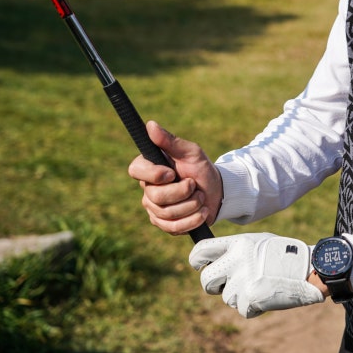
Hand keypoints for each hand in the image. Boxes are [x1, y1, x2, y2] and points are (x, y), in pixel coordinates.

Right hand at [127, 120, 221, 234]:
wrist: (217, 192)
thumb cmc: (201, 169)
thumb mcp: (191, 152)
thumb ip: (170, 141)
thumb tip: (150, 125)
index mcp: (150, 167)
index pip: (135, 170)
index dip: (153, 174)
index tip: (171, 173)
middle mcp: (148, 189)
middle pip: (156, 196)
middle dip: (182, 192)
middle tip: (194, 185)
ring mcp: (154, 209)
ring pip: (167, 213)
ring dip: (191, 205)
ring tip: (201, 197)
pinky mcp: (164, 224)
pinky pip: (174, 227)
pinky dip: (193, 220)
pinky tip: (202, 212)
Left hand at [189, 233, 324, 317]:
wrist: (310, 268)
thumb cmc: (284, 254)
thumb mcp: (258, 241)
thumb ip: (236, 250)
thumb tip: (213, 260)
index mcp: (238, 242)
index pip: (201, 250)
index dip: (196, 261)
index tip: (199, 266)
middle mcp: (237, 260)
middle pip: (206, 281)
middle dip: (214, 286)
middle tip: (229, 285)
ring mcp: (243, 279)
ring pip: (227, 298)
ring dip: (240, 296)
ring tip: (261, 285)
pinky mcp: (250, 298)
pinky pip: (242, 309)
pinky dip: (254, 307)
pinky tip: (268, 294)